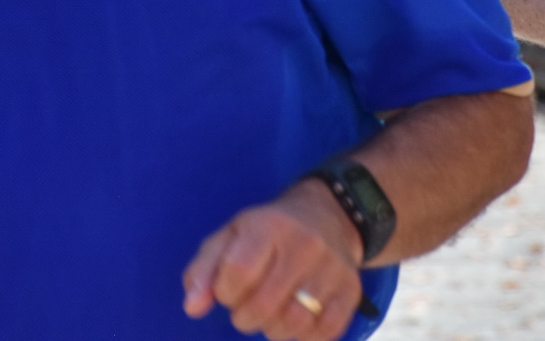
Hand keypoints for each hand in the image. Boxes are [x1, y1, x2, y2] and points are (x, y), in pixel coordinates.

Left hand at [183, 181, 364, 340]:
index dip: (225, 293)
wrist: (329, 215)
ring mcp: (332, 267)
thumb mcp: (230, 237)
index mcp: (268, 226)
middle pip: (264, 305)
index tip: (228, 290)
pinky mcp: (351, 289)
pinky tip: (297, 321)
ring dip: (273, 330)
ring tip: (271, 315)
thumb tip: (193, 308)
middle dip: (245, 318)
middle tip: (246, 309)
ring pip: (294, 323)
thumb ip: (204, 271)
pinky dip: (305, 337)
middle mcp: (304, 244)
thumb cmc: (268, 232)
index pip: (237, 274)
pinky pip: (326, 332)